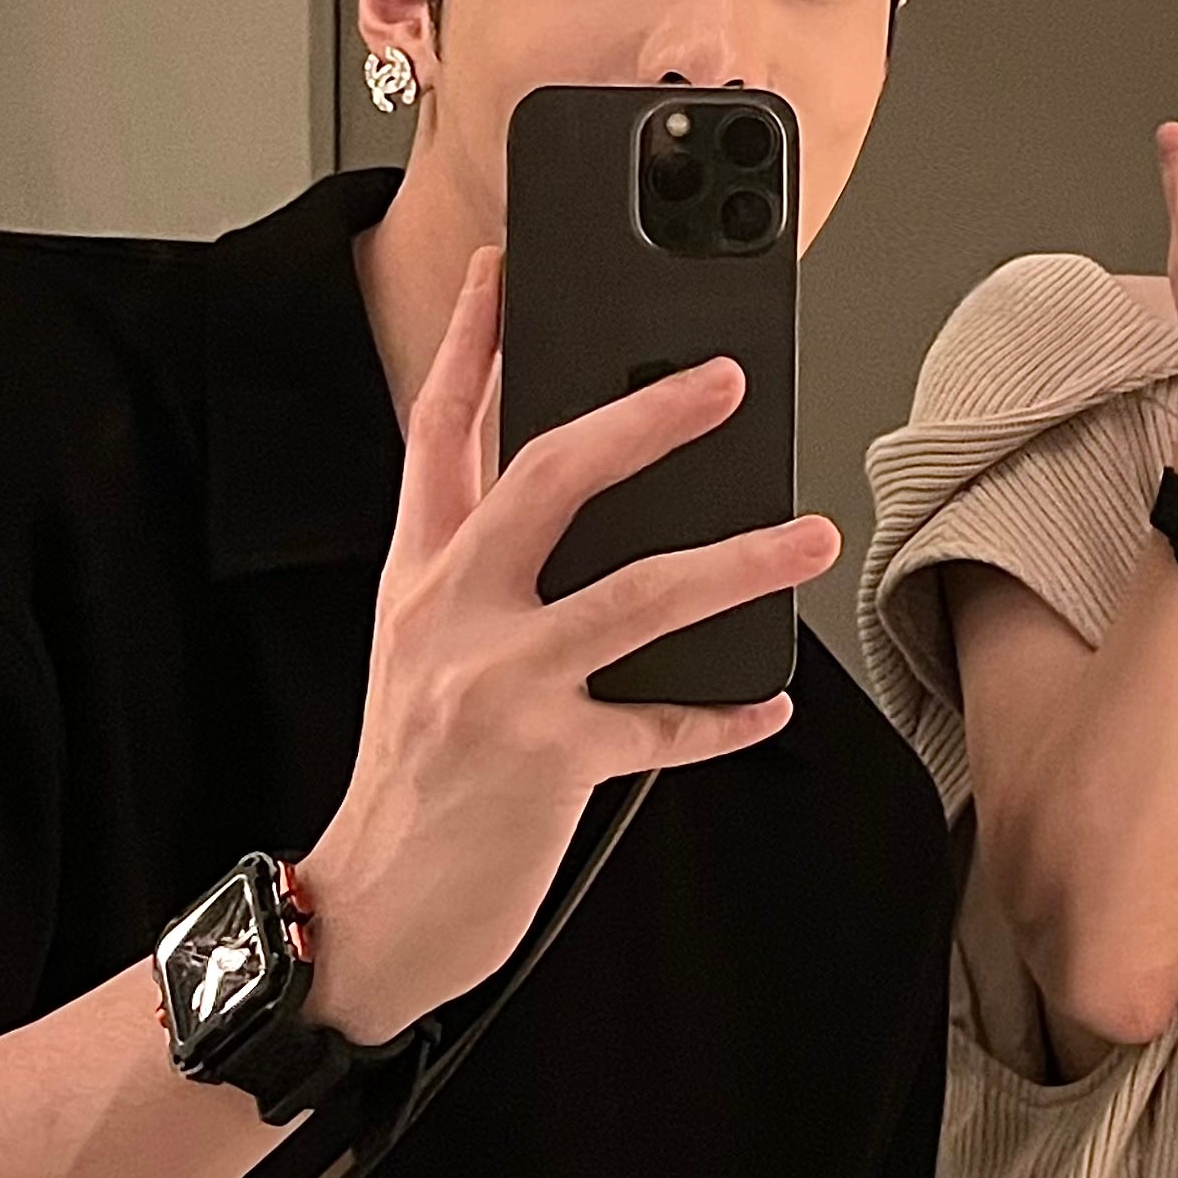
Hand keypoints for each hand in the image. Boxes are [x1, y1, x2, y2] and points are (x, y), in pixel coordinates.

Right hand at [301, 250, 836, 1042]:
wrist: (369, 908)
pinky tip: (768, 700)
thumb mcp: (418, 652)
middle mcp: (451, 612)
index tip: (505, 269)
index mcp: (418, 575)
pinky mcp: (546, 761)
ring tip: (808, 535)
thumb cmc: (413, 777)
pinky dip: (724, 713)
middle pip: (548, 475)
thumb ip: (481, 570)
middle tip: (721, 378)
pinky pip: (663, 726)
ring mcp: (498, 685)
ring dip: (738, 560)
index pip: (436, 431)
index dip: (469, 342)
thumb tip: (579, 492)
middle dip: (643, 417)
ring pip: (637, 594)